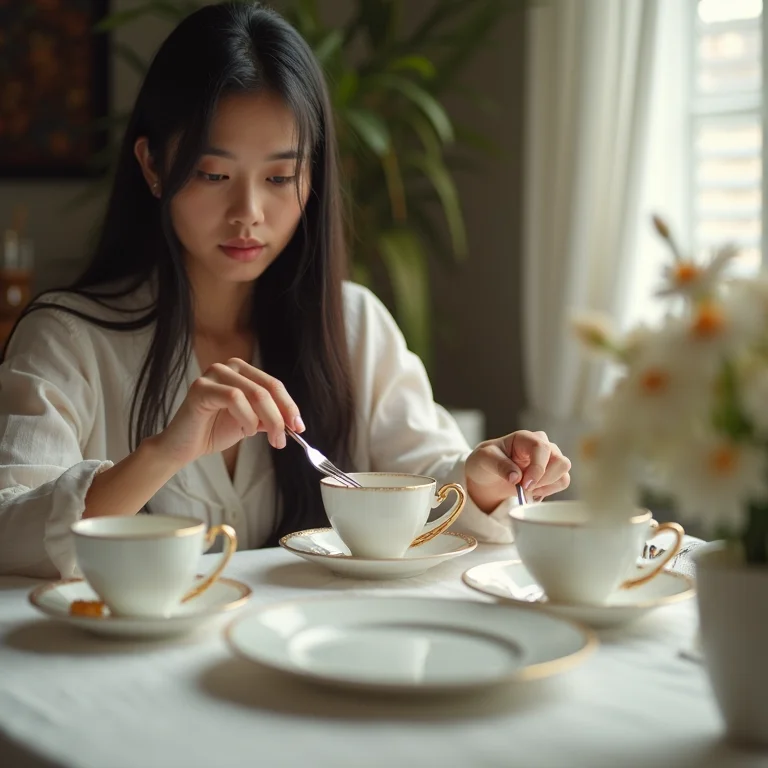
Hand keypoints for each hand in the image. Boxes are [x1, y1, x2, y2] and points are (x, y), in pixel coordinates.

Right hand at [154, 358, 304, 467]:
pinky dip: (247, 418)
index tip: (299, 427)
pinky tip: (246, 432)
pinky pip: (234, 398)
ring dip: (268, 420)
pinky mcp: (200, 387)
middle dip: (282, 415)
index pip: (274, 385)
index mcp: (242, 371)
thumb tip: (295, 423)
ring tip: (268, 439)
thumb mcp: (251, 423)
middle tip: (286, 438)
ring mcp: (213, 374)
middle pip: (268, 388)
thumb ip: (270, 418)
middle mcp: (228, 367)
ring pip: (255, 393)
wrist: (184, 447)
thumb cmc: (214, 431)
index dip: (289, 406)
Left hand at [465, 430, 570, 512]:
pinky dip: (548, 491)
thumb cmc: (486, 462)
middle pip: (560, 461)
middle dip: (544, 479)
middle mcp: (542, 446)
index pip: (542, 447)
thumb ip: (499, 465)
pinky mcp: (552, 474)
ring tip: (526, 489)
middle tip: (524, 488)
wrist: (487, 477)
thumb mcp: (484, 459)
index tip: (525, 484)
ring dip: (546, 486)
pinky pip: (561, 483)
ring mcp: (549, 460)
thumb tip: (517, 477)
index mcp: (524, 438)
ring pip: (563, 473)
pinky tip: (532, 492)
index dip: (537, 467)